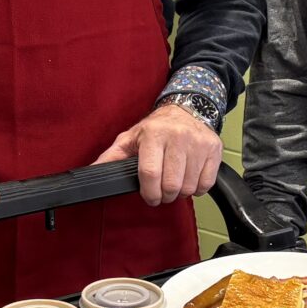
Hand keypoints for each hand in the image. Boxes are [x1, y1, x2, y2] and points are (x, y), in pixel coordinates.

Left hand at [95, 104, 222, 205]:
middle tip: (162, 192)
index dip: (149, 193)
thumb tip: (92, 171)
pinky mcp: (214, 149)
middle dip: (165, 196)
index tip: (150, 198)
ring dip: (180, 193)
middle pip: (171, 184)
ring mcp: (198, 143)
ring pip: (189, 187)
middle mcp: (178, 137)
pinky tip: (189, 179)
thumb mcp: (131, 138)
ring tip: (175, 183)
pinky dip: (197, 188)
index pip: (150, 173)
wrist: (188, 109)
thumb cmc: (156, 128)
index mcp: (154, 134)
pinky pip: (206, 183)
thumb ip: (112, 156)